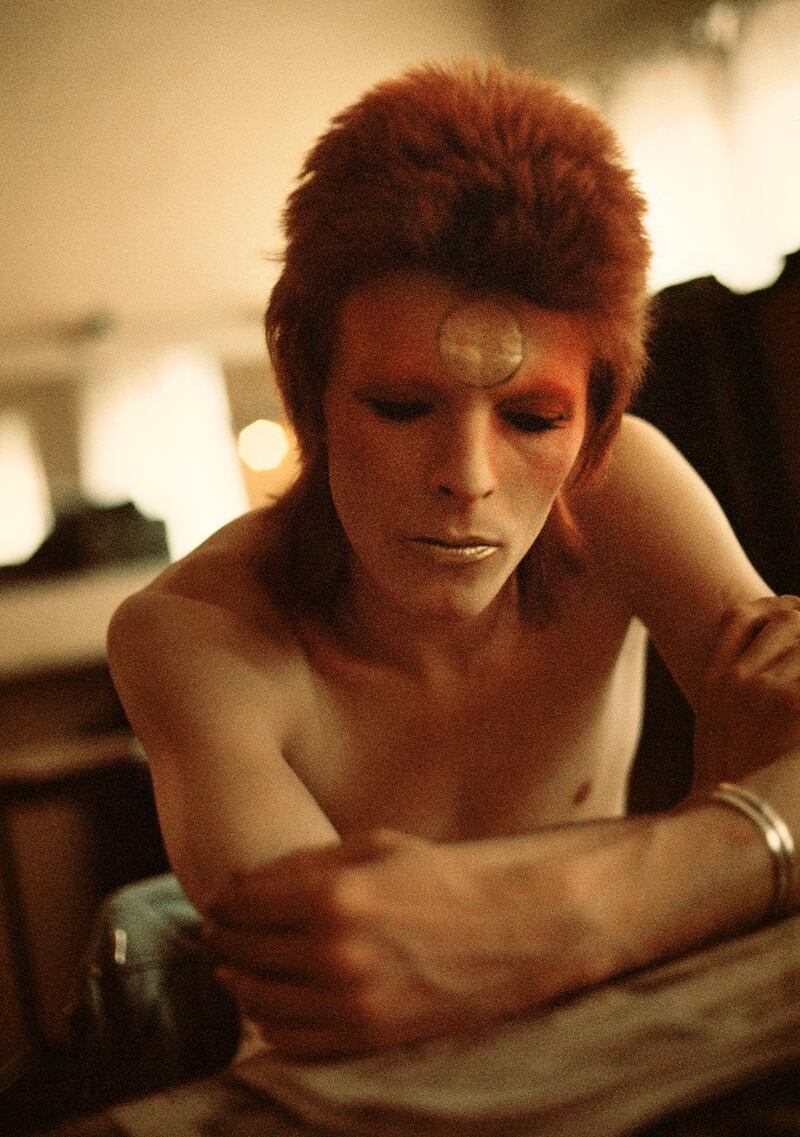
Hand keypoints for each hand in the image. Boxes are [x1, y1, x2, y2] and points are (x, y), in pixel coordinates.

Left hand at [203, 826, 616, 1058]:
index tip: (222, 901)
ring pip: (260, 1005)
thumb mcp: (374, 846)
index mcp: (334, 897)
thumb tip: (242, 882)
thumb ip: (303, 865)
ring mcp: (353, 1004)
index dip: (225, 903)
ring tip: (240, 970)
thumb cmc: (446, 874)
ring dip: (241, 985)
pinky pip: (293, 1041)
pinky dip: (272, 1024)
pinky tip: (274, 1005)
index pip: (244, 905)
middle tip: (221, 934)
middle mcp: (336, 955)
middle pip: (245, 955)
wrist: (517, 926)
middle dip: (226, 942)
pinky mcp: (371, 1037)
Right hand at [694, 595, 799, 787]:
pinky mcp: (793, 703)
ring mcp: (765, 690)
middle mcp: (737, 679)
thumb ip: (734, 697)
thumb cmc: (729, 782)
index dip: (775, 606)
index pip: (740, 617)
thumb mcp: (716, 731)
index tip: (795, 607)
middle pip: (786, 620)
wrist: (731, 819)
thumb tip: (767, 678)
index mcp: (714, 681)